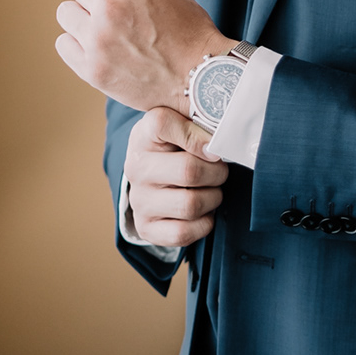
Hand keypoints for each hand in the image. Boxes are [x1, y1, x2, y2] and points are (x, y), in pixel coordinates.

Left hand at [54, 0, 231, 111]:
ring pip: (66, 13)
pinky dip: (79, 44)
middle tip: (120, 11)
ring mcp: (98, 39)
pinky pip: (63, 43)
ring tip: (110, 31)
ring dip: (84, 18)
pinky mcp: (92, 69)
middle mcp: (110, 4)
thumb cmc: (186, 26)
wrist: (202, 77)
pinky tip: (102, 49)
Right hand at [123, 107, 228, 245]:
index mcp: (142, 135)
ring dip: (213, 198)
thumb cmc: (173, 147)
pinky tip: (202, 211)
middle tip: (219, 170)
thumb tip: (217, 142)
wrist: (152, 176)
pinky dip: (203, 223)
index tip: (213, 146)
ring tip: (210, 189)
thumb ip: (196, 121)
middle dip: (217, 172)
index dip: (200, 136)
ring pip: (191, 205)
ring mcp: (138, 200)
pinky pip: (183, 233)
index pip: (163, 124)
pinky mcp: (146, 227)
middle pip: (189, 171)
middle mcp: (136, 168)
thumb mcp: (180, 123)